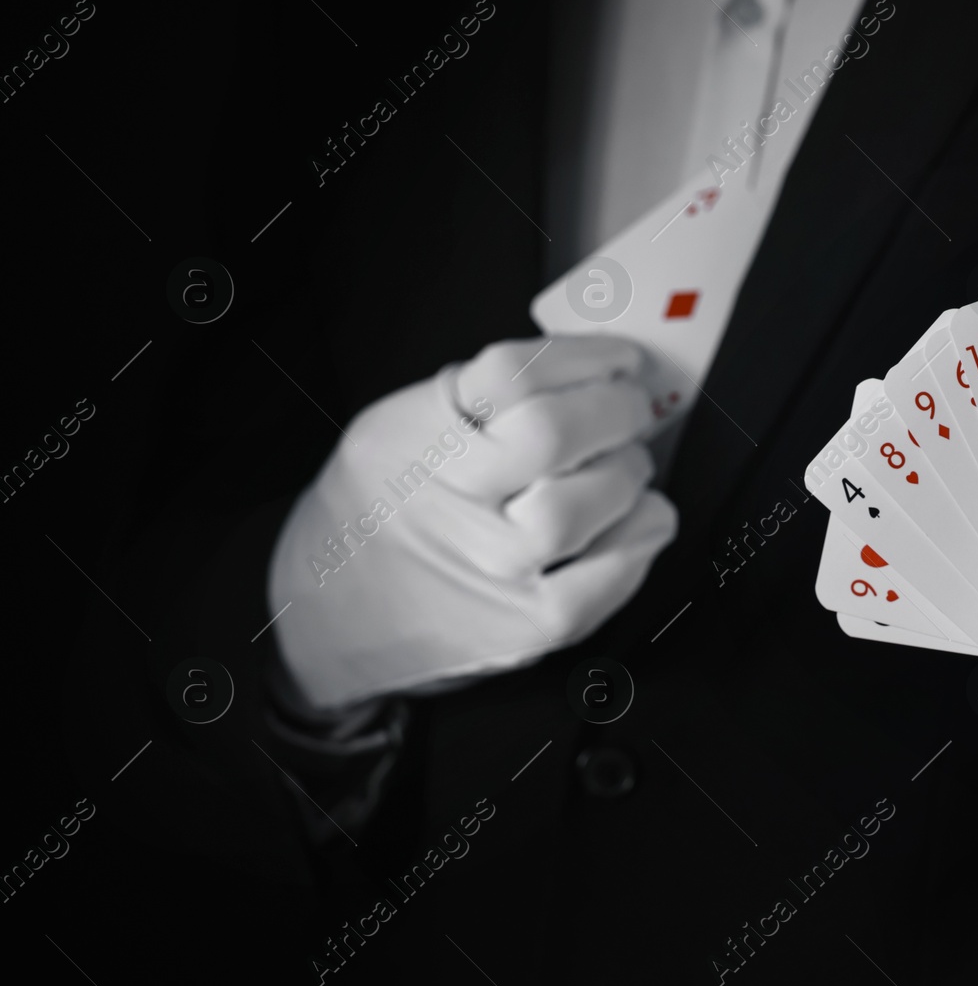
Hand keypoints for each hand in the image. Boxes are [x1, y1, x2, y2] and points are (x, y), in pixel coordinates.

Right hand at [268, 337, 675, 709]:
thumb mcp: (398, 432)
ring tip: (622, 468)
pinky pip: (612, 574)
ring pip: (588, 502)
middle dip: (617, 409)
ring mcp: (490, 571)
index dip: (586, 358)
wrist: (328, 625)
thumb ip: (479, 398)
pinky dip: (641, 534)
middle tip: (629, 409)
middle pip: (556, 433)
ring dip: (629, 472)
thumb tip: (590, 369)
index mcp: (415, 439)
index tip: (618, 360)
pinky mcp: (527, 627)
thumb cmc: (378, 520)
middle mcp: (447, 503)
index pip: (514, 375)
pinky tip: (635, 518)